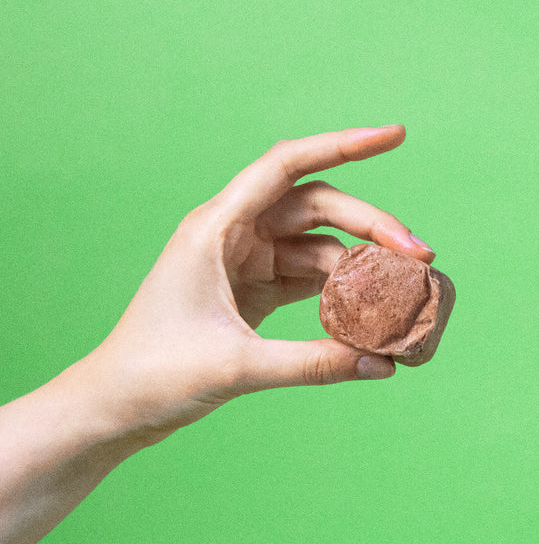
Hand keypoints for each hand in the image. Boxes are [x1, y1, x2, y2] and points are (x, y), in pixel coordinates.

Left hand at [87, 125, 433, 440]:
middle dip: (371, 225)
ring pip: (318, 242)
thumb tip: (382, 364)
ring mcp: (244, 260)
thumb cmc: (154, 375)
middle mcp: (233, 232)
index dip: (344, 144)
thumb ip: (313, 362)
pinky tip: (370, 305)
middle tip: (420, 254)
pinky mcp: (253, 288)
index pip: (288, 164)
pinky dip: (341, 287)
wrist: (114, 407)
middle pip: (317, 207)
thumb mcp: (237, 366)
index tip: (395, 136)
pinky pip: (310, 275)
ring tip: (403, 288)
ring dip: (360, 260)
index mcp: (216, 226)